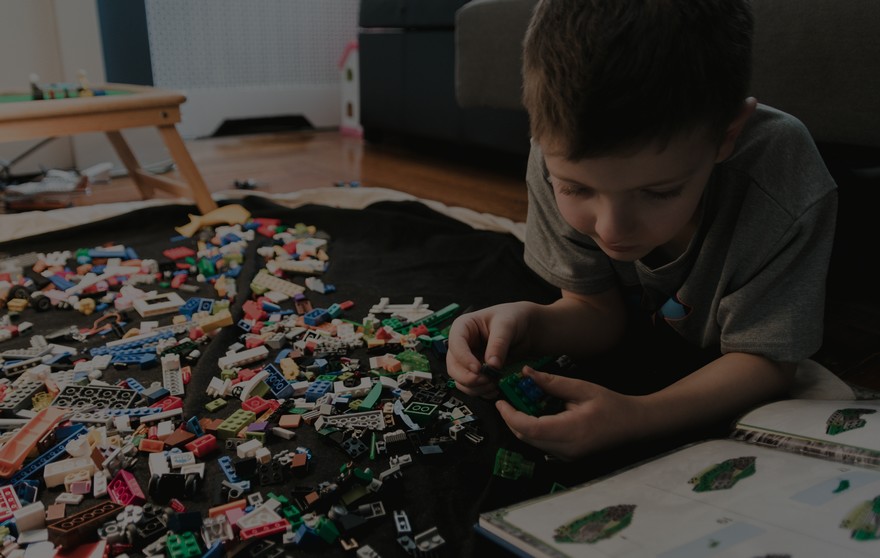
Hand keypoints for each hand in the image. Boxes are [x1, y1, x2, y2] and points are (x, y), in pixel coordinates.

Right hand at [445, 303, 533, 397]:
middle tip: (486, 380)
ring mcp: (468, 360)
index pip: (455, 344)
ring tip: (494, 384)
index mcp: (463, 327)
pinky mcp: (476, 371)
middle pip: (453, 367)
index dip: (464, 359)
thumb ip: (498, 344)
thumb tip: (491, 365)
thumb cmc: (512, 318)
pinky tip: (494, 388)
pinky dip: (481, 391)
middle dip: (468, 378)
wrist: (525, 328)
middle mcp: (462, 345)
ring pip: (460, 380)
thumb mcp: (506, 325)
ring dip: (476, 387)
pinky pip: (472, 387)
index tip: (478, 369)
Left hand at [496, 367, 641, 460]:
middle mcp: (567, 449)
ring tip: (519, 404)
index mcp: (571, 431)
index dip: (510, 416)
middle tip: (506, 400)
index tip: (501, 401)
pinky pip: (542, 445)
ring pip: (532, 443)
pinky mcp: (568, 457)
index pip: (530, 429)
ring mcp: (567, 456)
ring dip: (521, 425)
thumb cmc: (611, 405)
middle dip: (511, 419)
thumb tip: (526, 373)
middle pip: (527, 438)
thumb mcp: (582, 388)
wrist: (633, 425)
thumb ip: (552, 383)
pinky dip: (533, 431)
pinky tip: (535, 415)